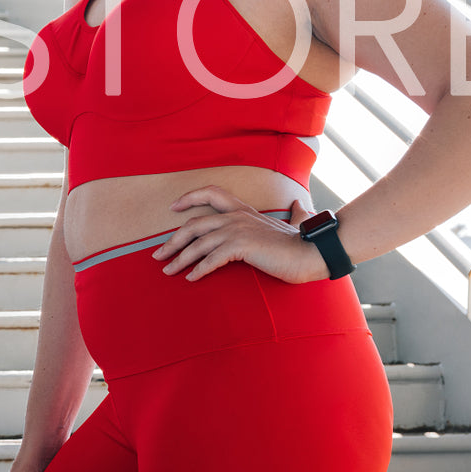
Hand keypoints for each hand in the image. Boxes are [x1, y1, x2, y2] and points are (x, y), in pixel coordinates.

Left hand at [151, 188, 328, 284]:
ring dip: (180, 259)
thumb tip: (299, 205)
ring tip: (168, 271)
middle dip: (173, 240)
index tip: (174, 208)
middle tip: (158, 255)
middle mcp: (236, 216)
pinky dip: (199, 269)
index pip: (211, 193)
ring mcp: (238, 230)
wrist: (312, 253)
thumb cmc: (302, 243)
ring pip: (198, 243)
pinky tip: (191, 278)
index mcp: (244, 210)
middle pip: (194, 224)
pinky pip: (212, 258)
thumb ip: (295, 213)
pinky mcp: (242, 246)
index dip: (190, 197)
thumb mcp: (293, 224)